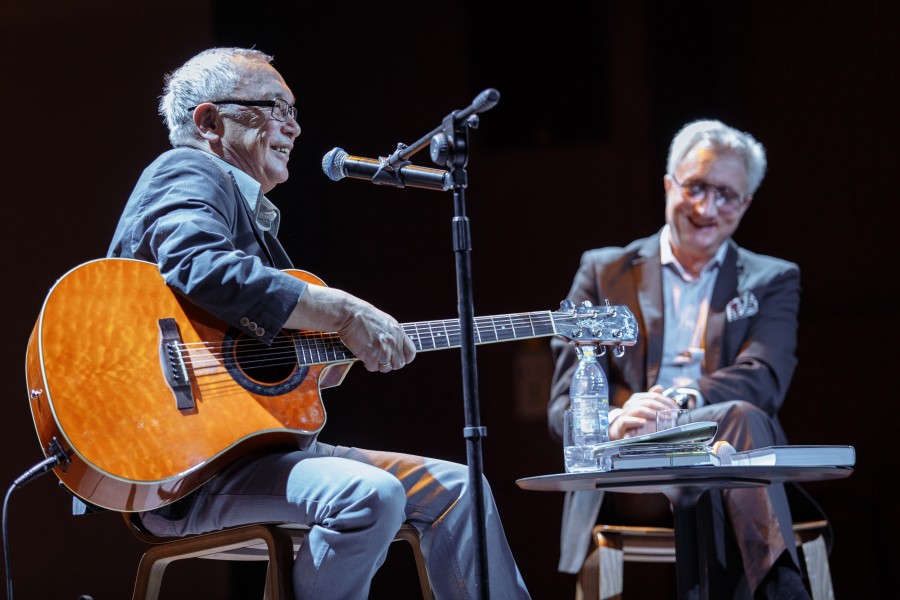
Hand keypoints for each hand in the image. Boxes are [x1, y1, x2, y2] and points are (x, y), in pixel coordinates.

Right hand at [285, 285, 415, 371]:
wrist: (350, 314)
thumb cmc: (364, 316)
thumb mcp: (385, 321)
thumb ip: (393, 334)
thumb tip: (396, 345)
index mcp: (398, 332)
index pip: (411, 353)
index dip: (405, 358)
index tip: (399, 359)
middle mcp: (393, 342)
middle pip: (398, 364)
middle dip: (390, 363)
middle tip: (381, 358)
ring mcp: (382, 350)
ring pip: (386, 368)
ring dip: (378, 364)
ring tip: (371, 356)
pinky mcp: (371, 355)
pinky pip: (373, 368)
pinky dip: (368, 364)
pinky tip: (364, 356)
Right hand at [609, 385, 680, 439]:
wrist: (620, 431)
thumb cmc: (635, 419)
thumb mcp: (645, 408)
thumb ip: (652, 398)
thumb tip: (660, 387)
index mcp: (637, 398)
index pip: (653, 396)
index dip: (665, 401)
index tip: (675, 408)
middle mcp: (630, 404)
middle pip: (647, 401)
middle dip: (661, 408)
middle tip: (671, 414)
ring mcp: (625, 413)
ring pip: (637, 409)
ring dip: (650, 413)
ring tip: (660, 417)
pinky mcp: (620, 424)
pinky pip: (626, 420)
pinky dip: (635, 421)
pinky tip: (644, 423)